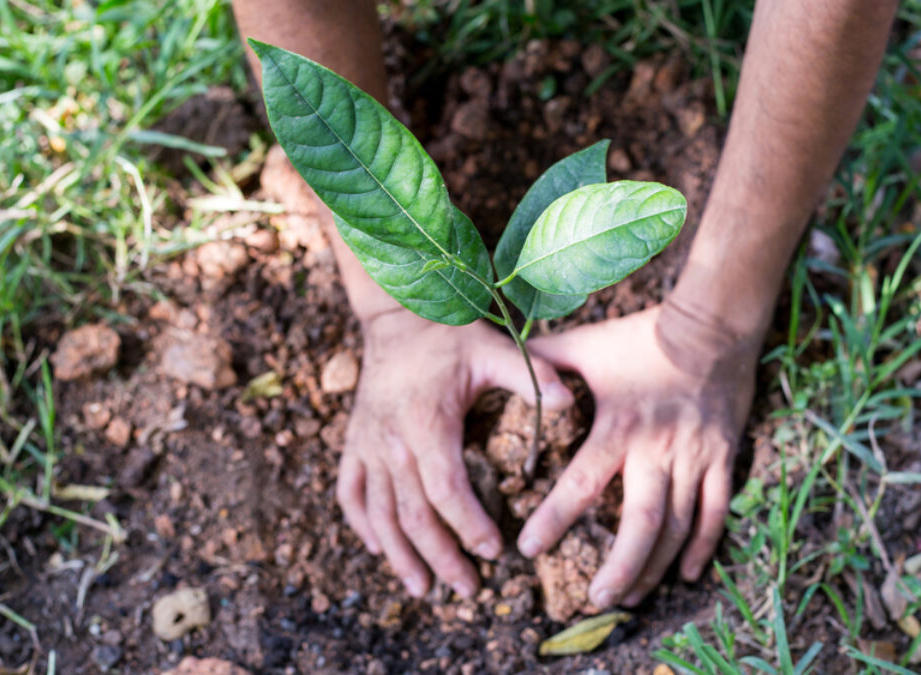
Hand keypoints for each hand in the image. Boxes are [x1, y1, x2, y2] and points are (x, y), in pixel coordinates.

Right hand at [337, 309, 572, 597]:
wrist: (398, 315)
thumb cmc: (452, 336)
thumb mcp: (496, 350)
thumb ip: (533, 377)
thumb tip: (571, 403)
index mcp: (427, 423)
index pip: (445, 490)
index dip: (468, 525)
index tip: (494, 552)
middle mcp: (390, 440)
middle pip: (412, 515)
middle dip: (439, 558)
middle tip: (468, 589)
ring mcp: (366, 444)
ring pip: (378, 514)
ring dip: (399, 556)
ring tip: (423, 590)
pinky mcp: (354, 443)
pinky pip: (349, 494)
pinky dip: (363, 526)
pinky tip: (380, 550)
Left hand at [517, 305, 756, 606]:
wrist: (713, 326)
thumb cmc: (641, 338)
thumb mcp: (588, 345)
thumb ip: (544, 361)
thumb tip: (499, 362)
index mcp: (619, 426)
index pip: (582, 483)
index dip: (554, 519)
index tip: (527, 551)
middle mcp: (659, 449)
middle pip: (643, 523)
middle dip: (620, 567)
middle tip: (594, 599)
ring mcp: (696, 458)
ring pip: (679, 527)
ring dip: (654, 567)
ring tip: (630, 598)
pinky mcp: (723, 459)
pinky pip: (716, 512)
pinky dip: (703, 546)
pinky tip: (686, 574)